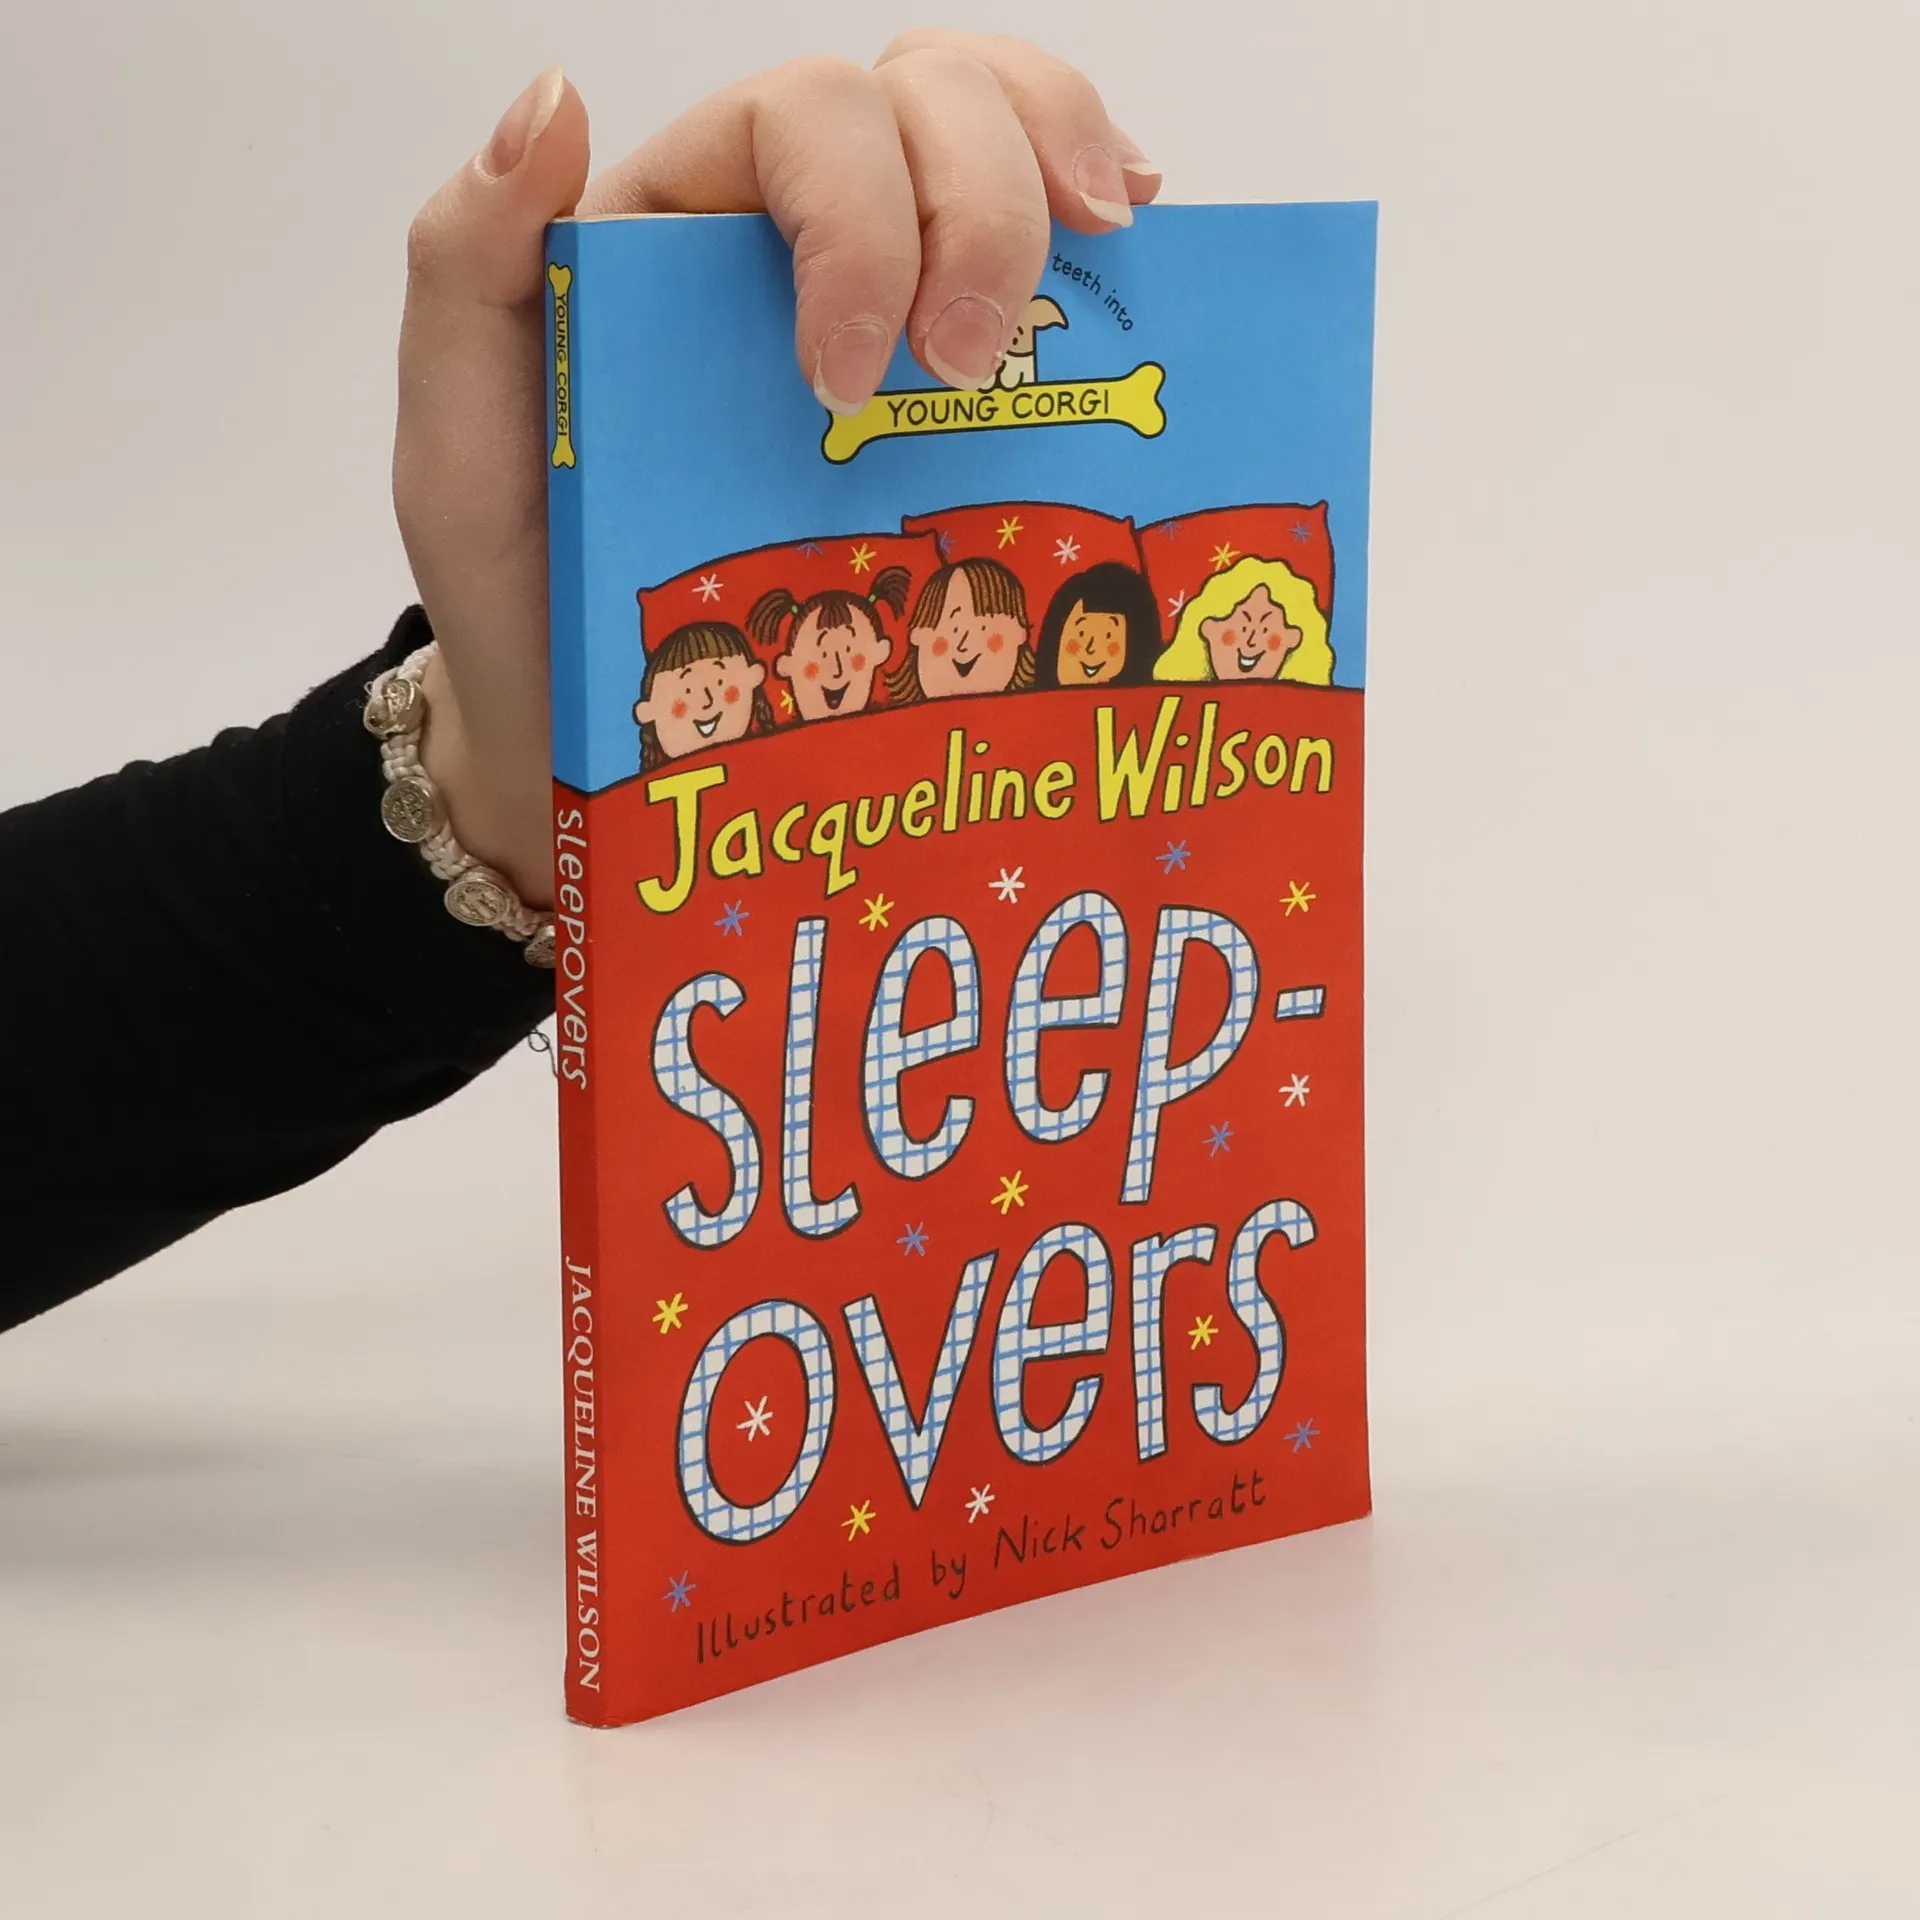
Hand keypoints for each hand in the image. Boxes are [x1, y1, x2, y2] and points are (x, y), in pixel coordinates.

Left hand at [391, 34, 1160, 907]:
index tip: (851, 379)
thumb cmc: (531, 601)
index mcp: (672, 235)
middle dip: (979, 205)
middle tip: (970, 368)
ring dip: (1056, 175)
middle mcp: (783, 241)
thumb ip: (465, 269)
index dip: (860, 214)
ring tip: (1105, 257)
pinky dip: (1104, 218)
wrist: (601, 739)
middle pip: (922, 101)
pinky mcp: (954, 399)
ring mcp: (884, 307)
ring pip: (995, 135)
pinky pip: (1047, 261)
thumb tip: (555, 102)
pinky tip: (1140, 248)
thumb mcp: (458, 449)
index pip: (802, 120)